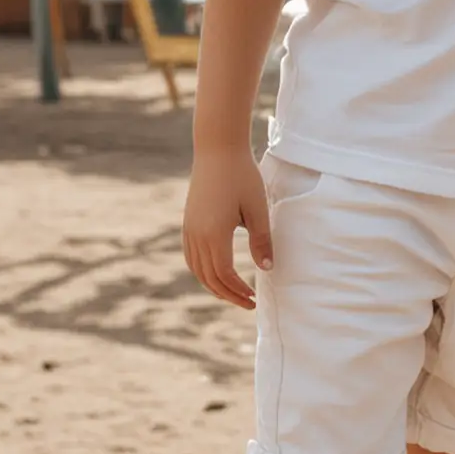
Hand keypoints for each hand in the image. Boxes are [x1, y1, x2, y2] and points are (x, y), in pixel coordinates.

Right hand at [182, 145, 272, 309]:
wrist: (217, 150)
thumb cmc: (242, 177)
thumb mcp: (257, 209)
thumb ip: (261, 240)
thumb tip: (266, 269)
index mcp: (214, 234)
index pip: (224, 275)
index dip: (238, 291)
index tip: (254, 299)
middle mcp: (197, 235)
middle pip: (209, 277)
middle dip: (228, 294)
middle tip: (247, 303)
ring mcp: (189, 229)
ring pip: (197, 269)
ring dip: (213, 285)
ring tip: (232, 292)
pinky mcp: (188, 222)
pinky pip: (191, 256)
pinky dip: (202, 271)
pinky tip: (215, 272)